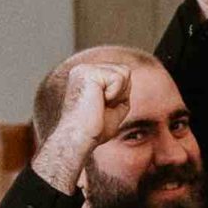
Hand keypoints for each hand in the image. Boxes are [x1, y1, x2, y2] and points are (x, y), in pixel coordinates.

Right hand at [33, 55, 131, 191]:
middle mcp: (83, 69)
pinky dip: (114, 95)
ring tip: (99, 104)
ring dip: (117, 94)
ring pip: (124, 72)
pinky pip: (119, 78)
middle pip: (125, 70)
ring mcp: (84, 69)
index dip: (121, 95)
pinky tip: (98, 102)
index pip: (121, 74)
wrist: (79, 139)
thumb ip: (121, 88)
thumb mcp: (114, 104)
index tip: (102, 108)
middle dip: (121, 93)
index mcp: (87, 75)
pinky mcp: (88, 73)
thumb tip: (127, 71)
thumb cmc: (95, 128)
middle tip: (101, 107)